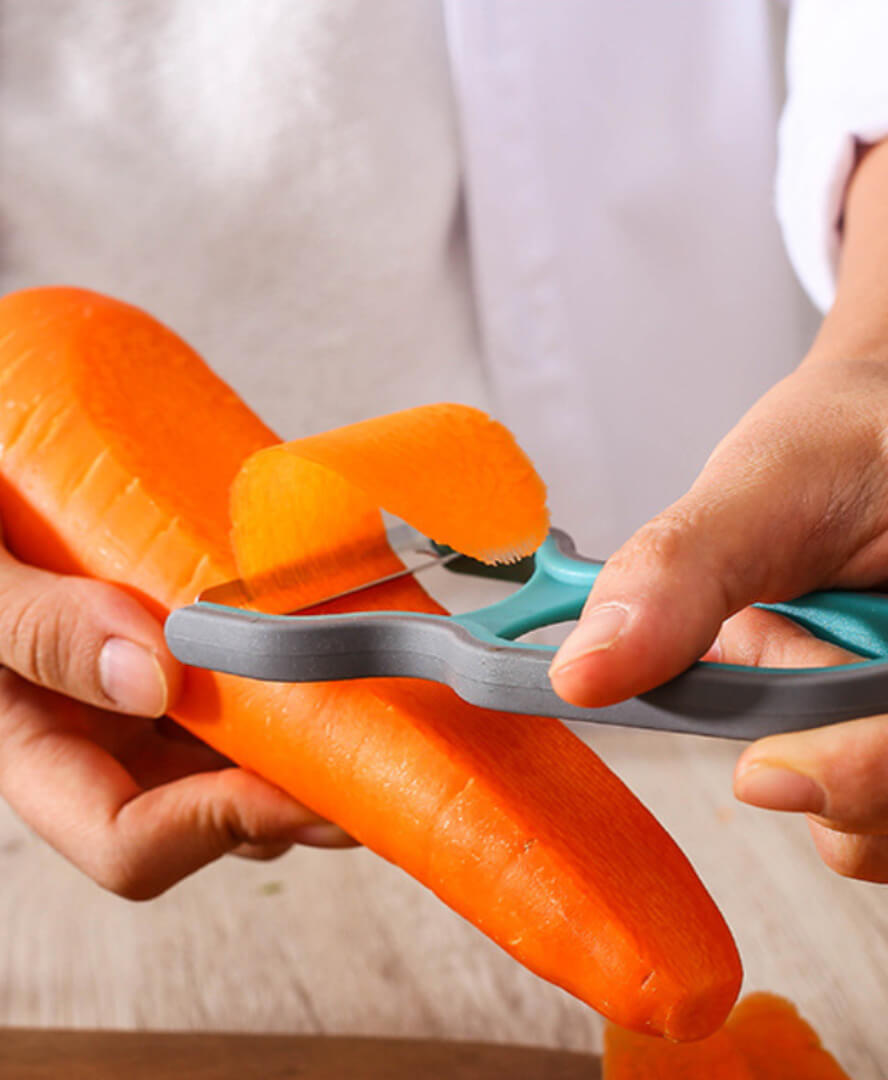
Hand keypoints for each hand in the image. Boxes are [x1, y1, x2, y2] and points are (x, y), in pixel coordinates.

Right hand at [0, 528, 355, 898]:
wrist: (8, 463)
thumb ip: (39, 626)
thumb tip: (152, 679)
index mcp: (40, 742)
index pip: (129, 841)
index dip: (226, 826)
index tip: (313, 785)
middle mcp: (106, 734)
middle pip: (217, 811)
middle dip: (304, 790)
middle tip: (388, 740)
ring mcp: (156, 695)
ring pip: (251, 754)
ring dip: (317, 733)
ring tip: (382, 675)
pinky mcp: (193, 646)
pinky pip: (258, 685)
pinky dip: (304, 670)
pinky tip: (347, 626)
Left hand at [549, 359, 887, 883]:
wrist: (886, 455)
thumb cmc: (846, 445)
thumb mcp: (761, 477)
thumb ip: (681, 570)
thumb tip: (589, 673)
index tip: (762, 773)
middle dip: (847, 749)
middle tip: (773, 640)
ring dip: (844, 771)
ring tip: (819, 650)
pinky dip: (856, 796)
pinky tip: (841, 707)